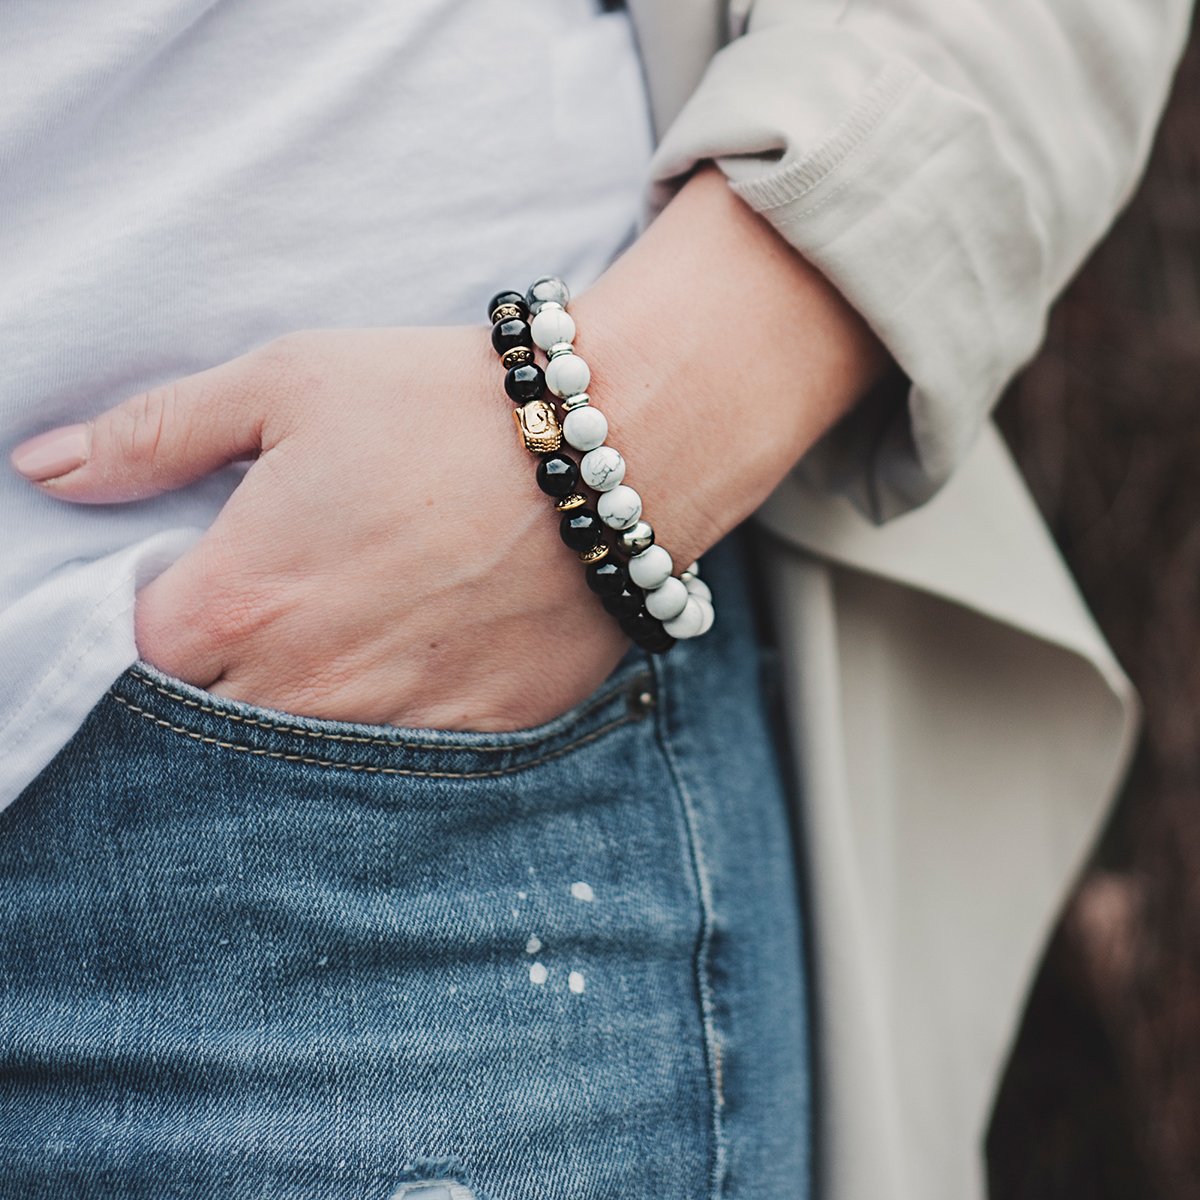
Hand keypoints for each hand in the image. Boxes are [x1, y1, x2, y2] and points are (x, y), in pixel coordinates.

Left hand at [11, 168, 887, 728]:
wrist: (613, 445)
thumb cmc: (442, 403)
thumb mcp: (287, 382)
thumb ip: (154, 433)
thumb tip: (44, 468)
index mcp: (238, 601)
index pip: (133, 657)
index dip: (157, 615)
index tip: (198, 578)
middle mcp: (306, 686)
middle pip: (212, 719)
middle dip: (225, 668)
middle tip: (283, 600)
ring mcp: (395, 723)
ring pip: (306, 750)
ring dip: (309, 698)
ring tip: (356, 624)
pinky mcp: (477, 734)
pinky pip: (407, 757)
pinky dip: (398, 714)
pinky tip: (425, 650)